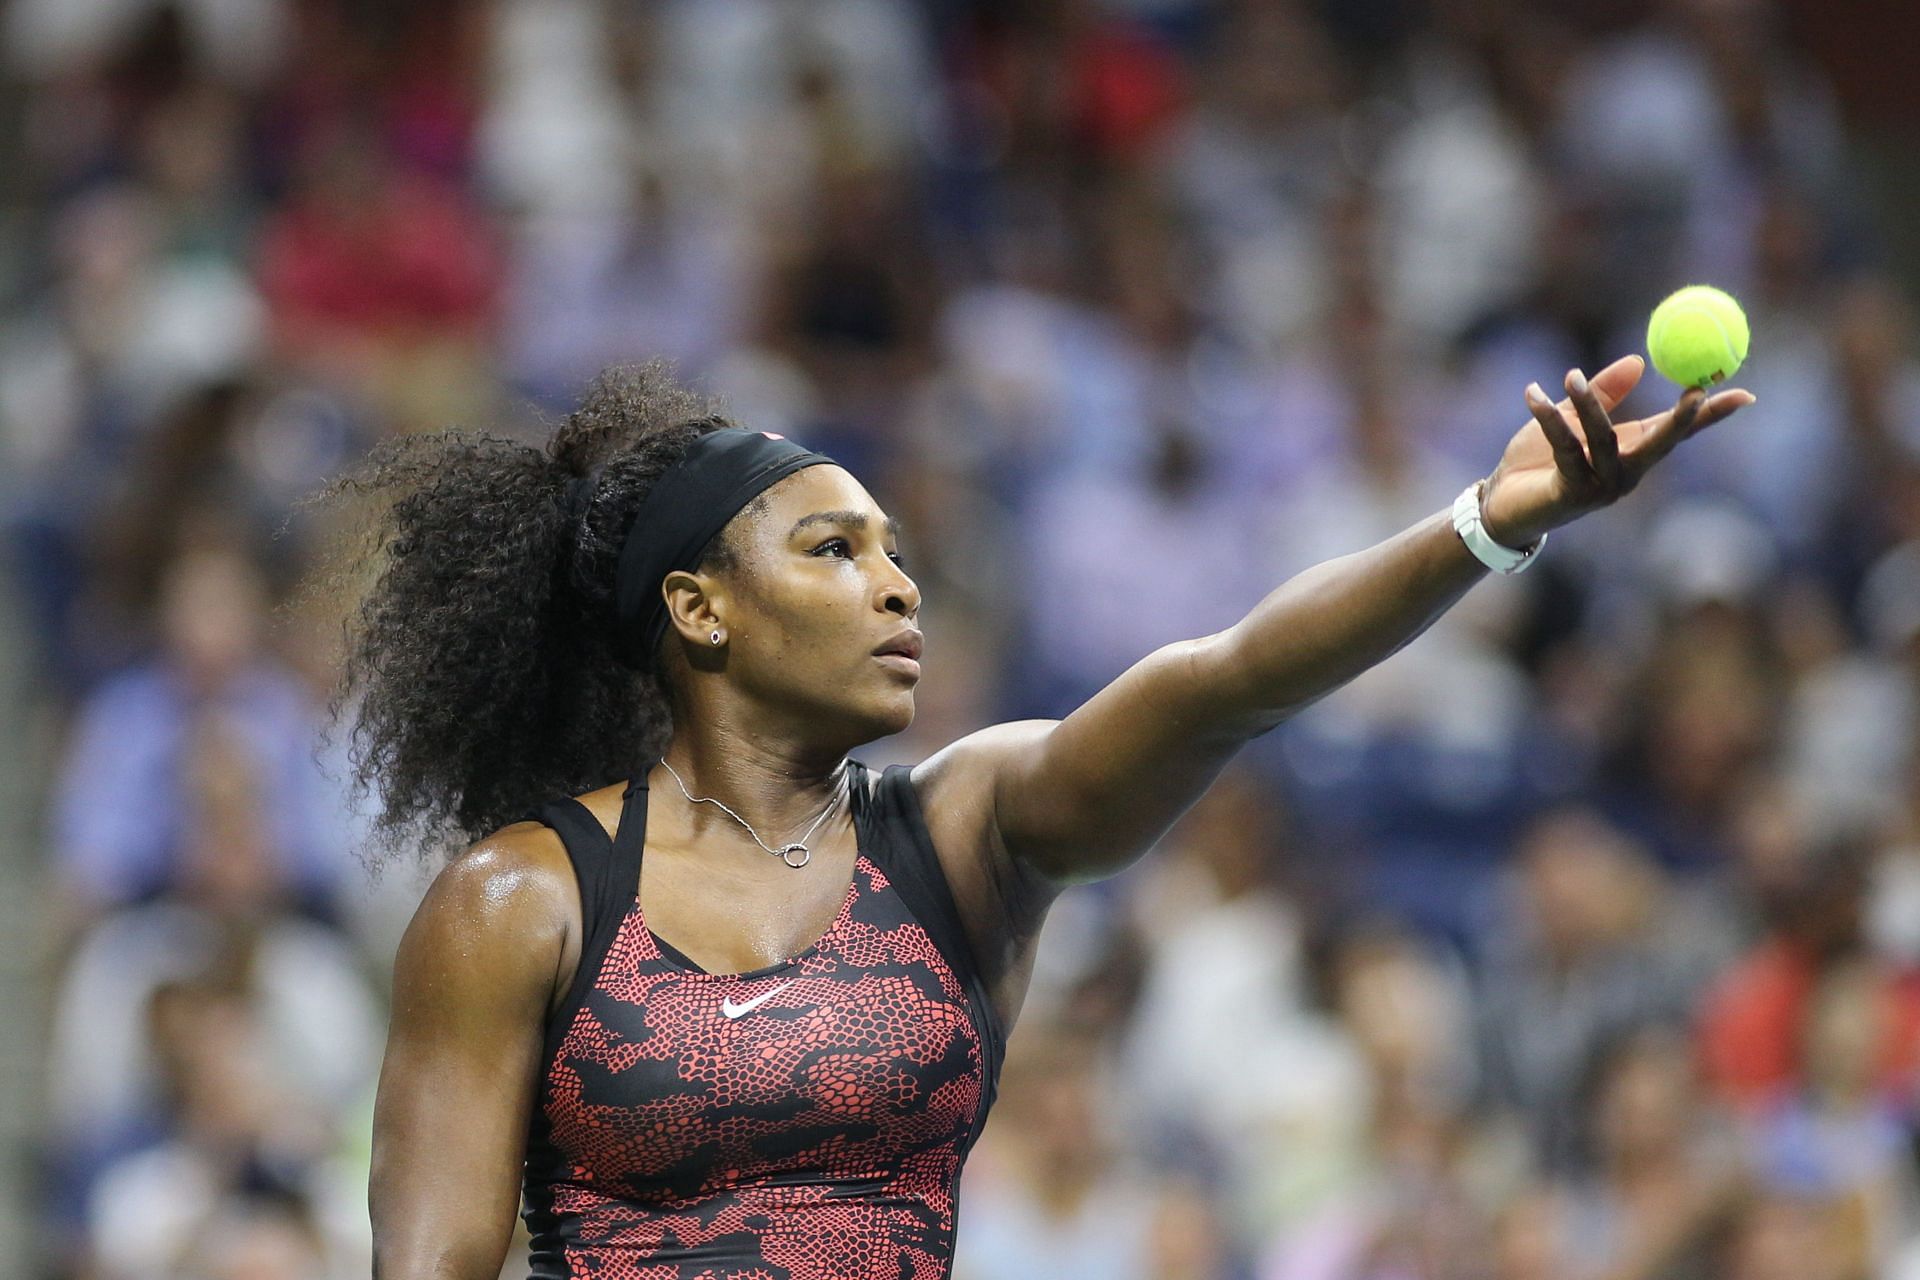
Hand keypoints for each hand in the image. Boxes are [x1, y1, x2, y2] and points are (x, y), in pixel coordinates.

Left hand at [1478, 355, 1754, 548]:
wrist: (1501, 503)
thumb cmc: (1538, 460)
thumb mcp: (1572, 418)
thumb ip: (1603, 393)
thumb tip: (1639, 361)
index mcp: (1632, 452)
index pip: (1678, 432)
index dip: (1710, 415)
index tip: (1745, 393)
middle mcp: (1625, 474)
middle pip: (1662, 445)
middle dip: (1682, 420)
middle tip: (1696, 391)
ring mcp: (1601, 488)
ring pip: (1605, 439)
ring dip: (1589, 404)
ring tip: (1570, 375)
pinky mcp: (1571, 494)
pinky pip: (1565, 447)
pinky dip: (1548, 417)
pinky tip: (1532, 394)